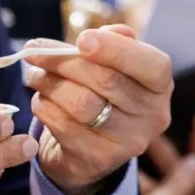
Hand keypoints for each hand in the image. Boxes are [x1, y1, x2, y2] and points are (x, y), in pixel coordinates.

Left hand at [24, 26, 173, 194]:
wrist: (87, 146)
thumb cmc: (102, 93)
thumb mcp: (114, 64)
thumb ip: (111, 42)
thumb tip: (99, 34)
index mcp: (160, 87)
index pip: (152, 66)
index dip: (117, 49)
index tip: (82, 39)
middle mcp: (153, 117)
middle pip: (107, 81)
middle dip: (65, 61)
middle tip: (35, 51)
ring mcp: (128, 143)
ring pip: (82, 104)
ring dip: (50, 84)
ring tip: (34, 75)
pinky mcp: (98, 160)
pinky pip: (65, 127)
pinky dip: (45, 108)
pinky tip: (40, 99)